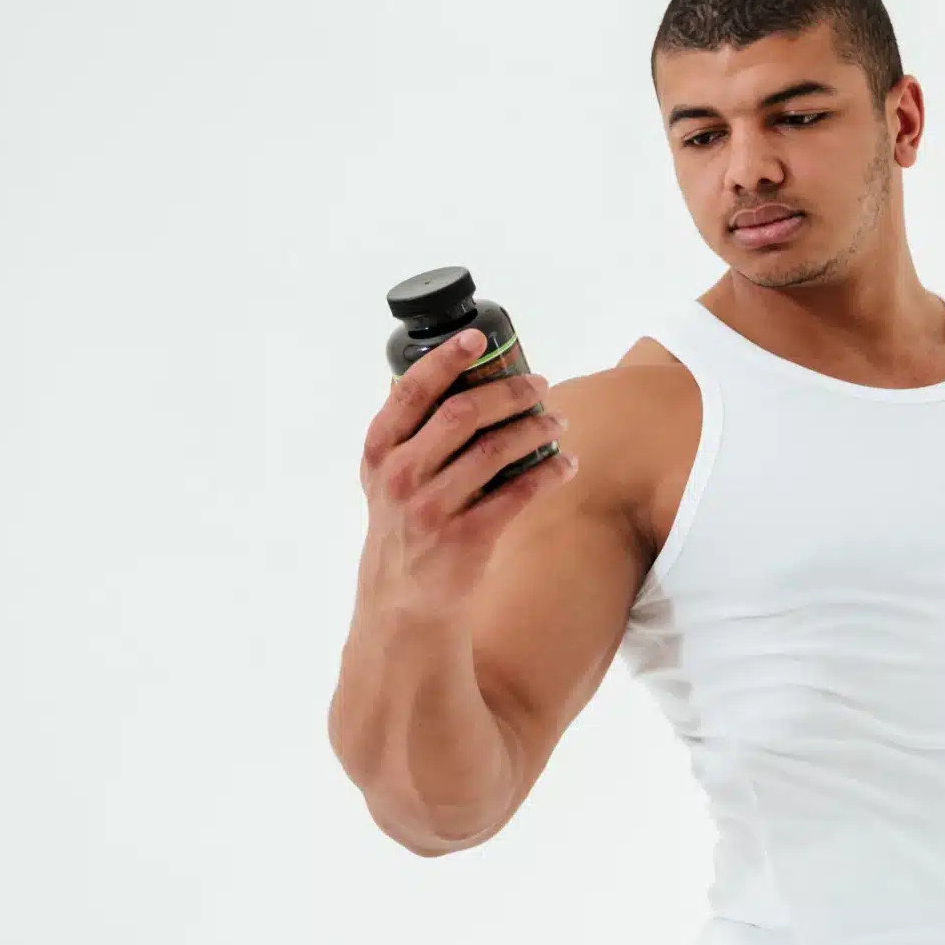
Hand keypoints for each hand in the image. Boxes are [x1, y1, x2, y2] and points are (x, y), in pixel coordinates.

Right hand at [358, 329, 576, 622]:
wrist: (403, 604)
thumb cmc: (403, 531)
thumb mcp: (386, 480)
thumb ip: (409, 437)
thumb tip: (458, 381)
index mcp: (378, 452)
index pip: (411, 390)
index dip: (447, 359)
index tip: (479, 339)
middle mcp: (400, 476)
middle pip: (462, 413)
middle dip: (510, 392)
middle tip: (540, 384)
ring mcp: (431, 508)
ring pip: (496, 450)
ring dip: (536, 429)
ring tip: (559, 423)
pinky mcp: (466, 539)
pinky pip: (518, 493)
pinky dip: (549, 473)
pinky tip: (566, 465)